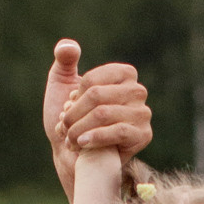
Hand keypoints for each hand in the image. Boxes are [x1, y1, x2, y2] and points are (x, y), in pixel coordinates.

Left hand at [44, 39, 151, 191]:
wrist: (71, 156)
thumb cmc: (69, 119)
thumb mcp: (60, 85)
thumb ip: (64, 61)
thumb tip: (68, 47)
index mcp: (122, 74)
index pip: (92, 79)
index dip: (74, 96)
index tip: (69, 106)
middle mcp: (137, 90)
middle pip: (96, 95)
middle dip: (73, 114)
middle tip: (65, 126)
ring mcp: (142, 112)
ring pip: (103, 114)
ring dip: (78, 129)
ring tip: (71, 138)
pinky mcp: (143, 134)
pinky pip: (117, 131)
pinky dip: (94, 138)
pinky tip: (81, 145)